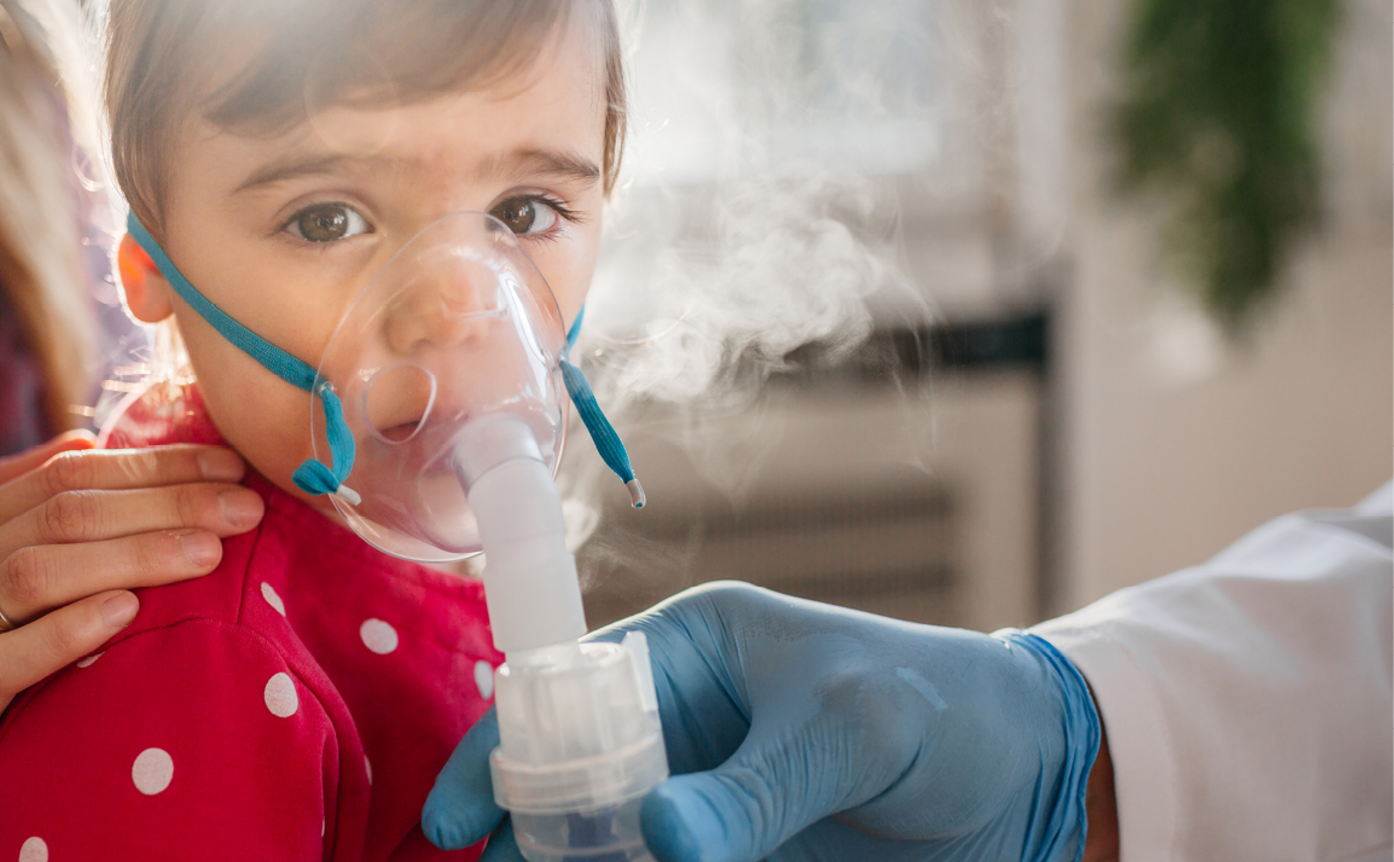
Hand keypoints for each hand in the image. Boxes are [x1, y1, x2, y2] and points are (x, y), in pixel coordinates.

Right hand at [0, 432, 266, 861]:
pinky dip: (65, 631)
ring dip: (131, 554)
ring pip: (36, 571)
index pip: (66, 474)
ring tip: (208, 551)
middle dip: (164, 499)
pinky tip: (124, 614)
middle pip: (62, 511)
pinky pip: (0, 659)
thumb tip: (89, 442)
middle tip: (245, 503)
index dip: (153, 463)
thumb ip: (13, 508)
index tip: (230, 462)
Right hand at [424, 582, 1103, 861]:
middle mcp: (677, 730)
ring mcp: (703, 804)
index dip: (501, 751)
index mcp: (687, 654)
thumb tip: (659, 837)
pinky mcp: (737, 861)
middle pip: (569, 790)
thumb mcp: (851, 728)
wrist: (1035, 780)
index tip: (460, 821)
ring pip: (612, 850)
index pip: (564, 694)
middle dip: (533, 839)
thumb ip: (758, 785)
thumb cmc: (943, 707)